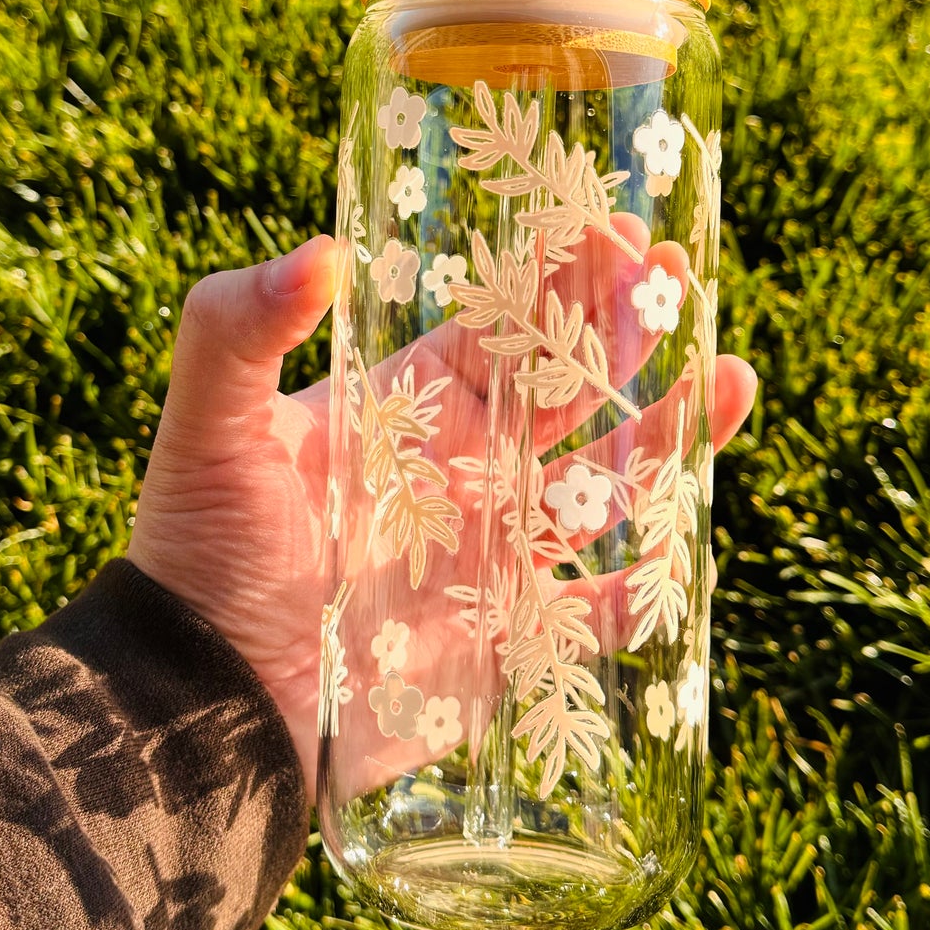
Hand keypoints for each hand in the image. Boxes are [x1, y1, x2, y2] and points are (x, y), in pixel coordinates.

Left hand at [128, 232, 756, 789]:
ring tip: (729, 375)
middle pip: (566, 390)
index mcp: (410, 409)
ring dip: (666, 432)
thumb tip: (322, 250)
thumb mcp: (209, 431)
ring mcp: (495, 552)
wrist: (206, 705)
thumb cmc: (200, 558)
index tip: (611, 224)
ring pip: (605, 484)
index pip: (500, 327)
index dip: (555, 276)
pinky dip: (649, 580)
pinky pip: (600, 607)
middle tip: (678, 274)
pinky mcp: (511, 635)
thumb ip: (236, 329)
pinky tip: (695, 530)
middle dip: (623, 331)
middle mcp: (464, 469)